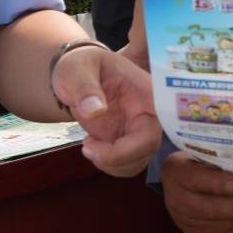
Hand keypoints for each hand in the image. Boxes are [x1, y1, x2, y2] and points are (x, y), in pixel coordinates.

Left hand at [52, 44, 161, 175]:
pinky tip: (93, 150)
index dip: (145, 136)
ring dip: (113, 164)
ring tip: (88, 147)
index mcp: (145, 90)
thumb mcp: (77, 68)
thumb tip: (96, 110)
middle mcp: (149, 111)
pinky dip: (111, 166)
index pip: (159, 117)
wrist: (73, 78)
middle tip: (88, 147)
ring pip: (140, 159)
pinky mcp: (129, 142)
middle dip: (119, 155)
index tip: (113, 141)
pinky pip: (129, 163)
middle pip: (150, 144)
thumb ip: (85, 86)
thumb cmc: (80, 66)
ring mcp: (139, 129)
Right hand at [160, 152, 232, 232]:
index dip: (218, 183)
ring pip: (224, 225)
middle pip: (212, 208)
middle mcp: (175, 200)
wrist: (186, 185)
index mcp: (175, 171)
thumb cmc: (201, 163)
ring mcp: (185, 223)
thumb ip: (223, 155)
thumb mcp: (205, 151)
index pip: (195, 179)